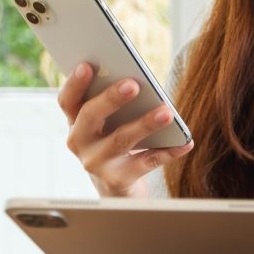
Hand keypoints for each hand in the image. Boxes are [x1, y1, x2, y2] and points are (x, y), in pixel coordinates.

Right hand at [58, 63, 193, 197]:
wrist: (118, 187)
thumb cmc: (116, 143)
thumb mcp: (109, 125)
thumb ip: (114, 105)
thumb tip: (137, 82)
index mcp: (76, 122)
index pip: (68, 100)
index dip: (74, 83)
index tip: (86, 65)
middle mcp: (79, 142)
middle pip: (90, 116)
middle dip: (111, 99)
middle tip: (133, 85)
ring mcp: (96, 163)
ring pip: (120, 140)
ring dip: (145, 124)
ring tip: (166, 113)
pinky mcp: (117, 180)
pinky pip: (146, 162)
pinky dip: (168, 152)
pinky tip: (185, 142)